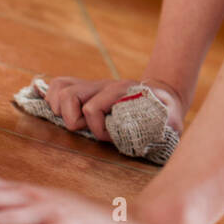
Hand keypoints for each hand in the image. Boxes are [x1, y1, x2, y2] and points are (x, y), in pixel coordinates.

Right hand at [43, 76, 184, 141]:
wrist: (162, 94)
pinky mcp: (85, 89)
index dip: (97, 129)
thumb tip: (165, 131)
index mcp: (122, 91)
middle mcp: (103, 85)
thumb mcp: (172, 118)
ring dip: (60, 109)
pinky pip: (58, 85)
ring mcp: (92, 86)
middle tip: (86, 129)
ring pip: (59, 87)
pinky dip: (52, 99)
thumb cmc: (166, 111)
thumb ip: (169, 125)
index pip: (93, 108)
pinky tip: (61, 114)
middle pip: (69, 94)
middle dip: (72, 119)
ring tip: (75, 122)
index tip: (110, 138)